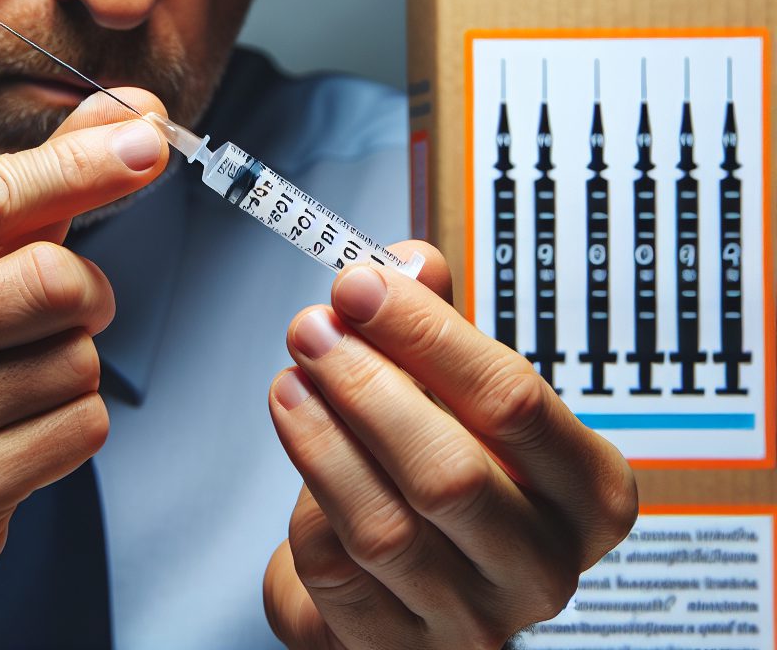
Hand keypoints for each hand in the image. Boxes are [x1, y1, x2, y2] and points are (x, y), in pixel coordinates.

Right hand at [0, 93, 167, 649]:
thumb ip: (15, 203)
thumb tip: (119, 118)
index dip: (77, 163)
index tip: (146, 138)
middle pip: (55, 279)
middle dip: (85, 295)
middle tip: (59, 314)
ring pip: (79, 356)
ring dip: (70, 368)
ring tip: (6, 393)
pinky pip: (83, 425)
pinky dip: (71, 425)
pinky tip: (13, 440)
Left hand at [265, 242, 636, 649]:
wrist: (428, 582)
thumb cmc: (455, 468)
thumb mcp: (462, 394)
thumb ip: (437, 326)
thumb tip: (409, 261)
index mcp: (584, 491)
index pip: (511, 399)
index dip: (425, 332)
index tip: (358, 284)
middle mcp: (542, 568)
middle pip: (450, 471)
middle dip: (366, 386)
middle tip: (312, 330)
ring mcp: (473, 623)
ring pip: (384, 529)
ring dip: (321, 440)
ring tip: (290, 381)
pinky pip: (335, 573)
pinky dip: (307, 506)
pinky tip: (304, 454)